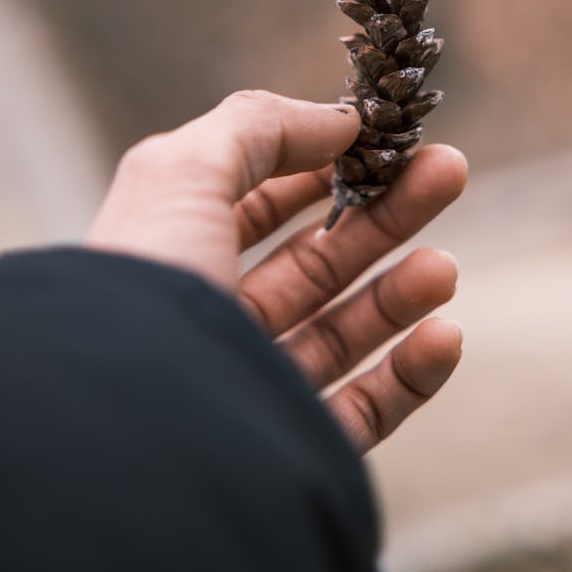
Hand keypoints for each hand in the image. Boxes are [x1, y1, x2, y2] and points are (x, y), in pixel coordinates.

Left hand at [86, 91, 466, 452]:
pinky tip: (447, 335)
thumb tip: (340, 120)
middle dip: (385, 214)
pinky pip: (363, 413)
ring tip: (444, 266)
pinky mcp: (287, 451)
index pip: (258, 204)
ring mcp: (250, 390)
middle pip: (313, 262)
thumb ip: (261, 128)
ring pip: (340, 335)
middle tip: (448, 172)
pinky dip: (411, 375)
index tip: (386, 140)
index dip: (323, 168)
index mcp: (174, 258)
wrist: (123, 440)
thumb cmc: (144, 291)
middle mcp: (209, 324)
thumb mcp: (182, 172)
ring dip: (401, 294)